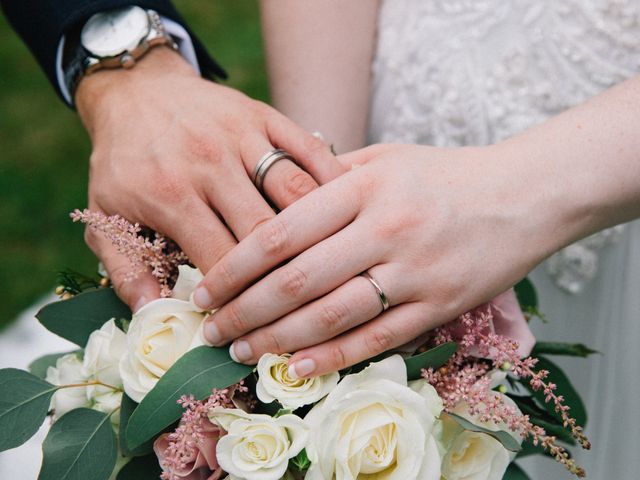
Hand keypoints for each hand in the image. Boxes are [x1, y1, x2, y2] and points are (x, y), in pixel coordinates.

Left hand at [75, 47, 342, 310]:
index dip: (242, 296)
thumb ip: (125, 270)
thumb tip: (152, 316)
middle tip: (297, 301)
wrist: (134, 91)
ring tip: (332, 263)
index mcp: (170, 193)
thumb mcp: (104, 215)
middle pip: (266, 231)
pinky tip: (346, 212)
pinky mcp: (266, 116)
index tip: (255, 316)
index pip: (222, 259)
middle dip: (284, 273)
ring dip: (319, 230)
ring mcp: (243, 135)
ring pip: (297, 191)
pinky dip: (333, 182)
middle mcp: (211, 163)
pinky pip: (311, 150)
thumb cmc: (124, 161)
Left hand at [192, 143, 565, 376]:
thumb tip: (274, 194)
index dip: (233, 267)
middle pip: (296, 281)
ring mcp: (415, 271)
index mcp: (365, 187)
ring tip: (240, 350)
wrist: (523, 195)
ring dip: (277, 340)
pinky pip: (376, 339)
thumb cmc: (444, 175)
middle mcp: (386, 229)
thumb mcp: (385, 158)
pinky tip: (296, 368)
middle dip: (243, 311)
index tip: (203, 289)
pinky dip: (332, 358)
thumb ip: (329, 176)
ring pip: (331, 316)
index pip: (280, 233)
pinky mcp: (439, 306)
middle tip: (210, 329)